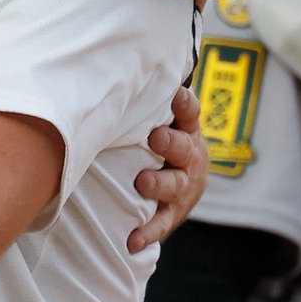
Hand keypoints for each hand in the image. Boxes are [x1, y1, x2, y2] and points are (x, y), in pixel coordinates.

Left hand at [128, 85, 207, 252]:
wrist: (175, 184)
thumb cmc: (154, 140)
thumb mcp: (156, 117)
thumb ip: (143, 100)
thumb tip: (111, 62)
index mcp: (185, 129)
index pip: (189, 112)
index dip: (184, 103)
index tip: (175, 93)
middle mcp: (189, 156)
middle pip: (184, 148)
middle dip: (171, 143)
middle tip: (156, 137)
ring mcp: (183, 186)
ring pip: (176, 185)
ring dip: (160, 183)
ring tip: (142, 182)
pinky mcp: (172, 214)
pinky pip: (161, 224)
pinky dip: (147, 232)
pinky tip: (132, 239)